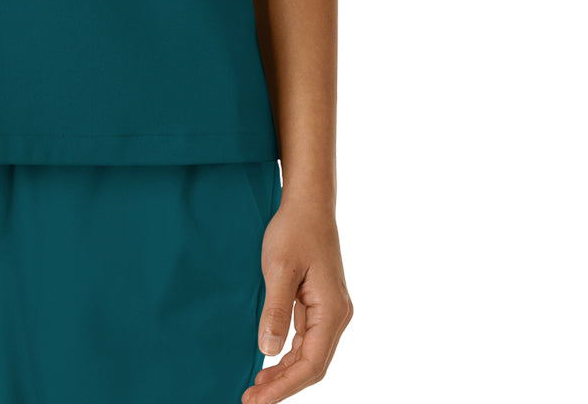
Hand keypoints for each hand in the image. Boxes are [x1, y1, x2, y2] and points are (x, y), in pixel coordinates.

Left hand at [241, 194, 353, 402]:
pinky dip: (288, 355)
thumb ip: (276, 311)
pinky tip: (269, 361)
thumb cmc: (294, 230)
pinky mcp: (319, 304)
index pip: (311, 364)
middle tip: (251, 399)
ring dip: (285, 373)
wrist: (308, 203)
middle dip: (283, 385)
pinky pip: (306, 340)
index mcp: (332, 312)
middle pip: (313, 365)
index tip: (258, 400)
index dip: (284, 387)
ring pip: (310, 354)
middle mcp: (336, 316)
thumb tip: (267, 352)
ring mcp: (329, 311)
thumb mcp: (280, 268)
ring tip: (256, 387)